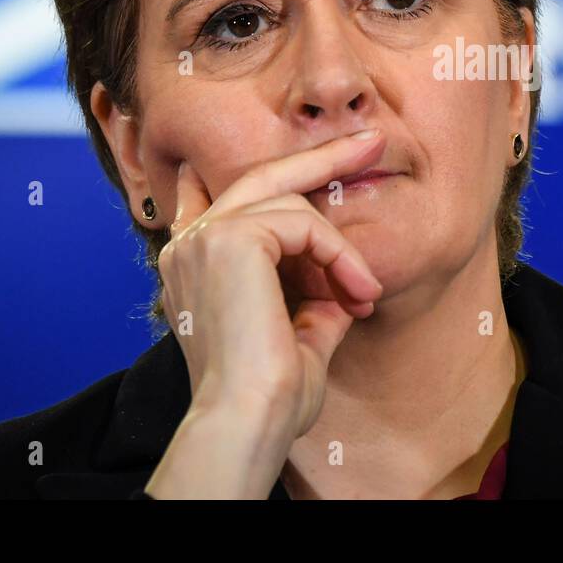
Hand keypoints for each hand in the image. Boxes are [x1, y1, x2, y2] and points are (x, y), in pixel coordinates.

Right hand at [144, 128, 386, 498]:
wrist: (247, 421)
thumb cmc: (269, 397)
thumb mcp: (298, 336)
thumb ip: (315, 299)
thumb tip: (346, 281)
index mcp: (193, 267)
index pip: (212, 199)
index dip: (255, 172)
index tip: (286, 151)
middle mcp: (190, 245)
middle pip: (262, 175)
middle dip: (323, 157)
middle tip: (373, 141)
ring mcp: (206, 237)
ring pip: (292, 200)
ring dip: (341, 249)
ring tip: (365, 292)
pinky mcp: (231, 238)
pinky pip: (304, 223)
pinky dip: (339, 255)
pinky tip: (357, 292)